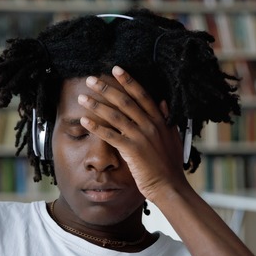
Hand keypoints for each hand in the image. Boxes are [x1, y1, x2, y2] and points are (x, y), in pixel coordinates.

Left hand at [78, 65, 191, 201]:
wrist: (171, 186)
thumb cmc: (170, 166)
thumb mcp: (173, 138)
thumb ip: (167, 120)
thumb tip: (163, 103)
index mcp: (160, 121)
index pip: (142, 95)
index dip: (128, 81)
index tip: (116, 69)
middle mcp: (151, 125)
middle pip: (125, 101)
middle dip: (106, 88)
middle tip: (91, 79)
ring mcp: (141, 137)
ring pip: (115, 115)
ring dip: (96, 105)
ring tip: (82, 98)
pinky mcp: (132, 150)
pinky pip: (110, 135)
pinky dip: (96, 127)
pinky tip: (84, 121)